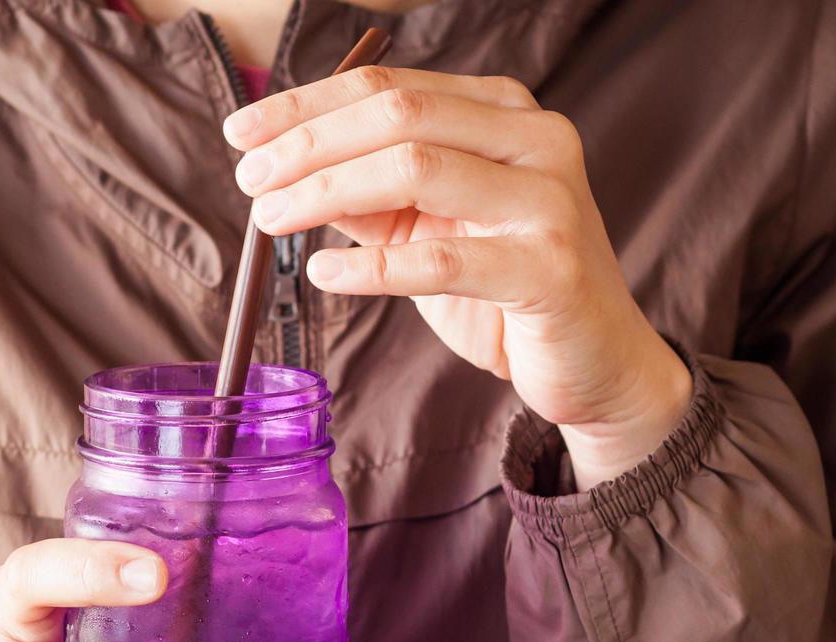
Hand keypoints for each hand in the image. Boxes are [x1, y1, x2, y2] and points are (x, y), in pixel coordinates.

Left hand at [223, 67, 692, 487]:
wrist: (594, 362)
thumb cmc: (504, 290)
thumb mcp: (425, 230)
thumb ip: (368, 196)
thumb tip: (284, 172)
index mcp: (503, 113)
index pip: (389, 85)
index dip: (307, 105)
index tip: (241, 132)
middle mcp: (534, 139)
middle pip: (399, 114)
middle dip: (308, 143)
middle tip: (248, 180)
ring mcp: (548, 200)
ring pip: (416, 168)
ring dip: (327, 191)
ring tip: (270, 220)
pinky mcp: (549, 270)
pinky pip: (441, 261)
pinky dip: (371, 268)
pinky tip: (323, 275)